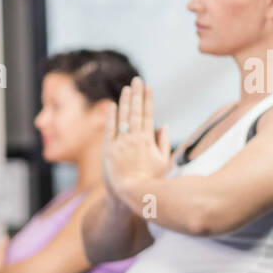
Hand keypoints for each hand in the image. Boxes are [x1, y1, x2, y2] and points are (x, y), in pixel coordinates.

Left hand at [102, 76, 170, 199]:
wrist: (129, 193)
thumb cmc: (150, 180)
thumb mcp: (164, 162)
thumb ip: (164, 142)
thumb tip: (163, 125)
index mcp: (148, 140)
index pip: (148, 114)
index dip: (148, 99)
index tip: (148, 86)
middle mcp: (133, 138)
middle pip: (135, 111)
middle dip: (137, 94)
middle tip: (137, 79)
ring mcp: (120, 142)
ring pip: (122, 117)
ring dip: (125, 101)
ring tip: (127, 88)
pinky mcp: (108, 149)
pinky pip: (109, 129)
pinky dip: (111, 116)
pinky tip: (113, 105)